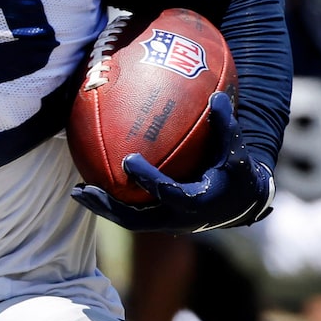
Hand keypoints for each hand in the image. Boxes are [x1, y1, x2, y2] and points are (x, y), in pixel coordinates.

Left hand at [71, 92, 272, 232]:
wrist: (242, 203)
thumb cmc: (238, 173)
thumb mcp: (236, 151)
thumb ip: (225, 125)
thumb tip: (218, 96)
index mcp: (197, 202)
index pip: (167, 192)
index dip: (147, 179)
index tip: (127, 160)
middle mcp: (178, 219)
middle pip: (135, 220)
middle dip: (108, 206)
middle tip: (84, 189)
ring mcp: (167, 224)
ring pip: (129, 221)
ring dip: (104, 208)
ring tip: (78, 191)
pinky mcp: (161, 222)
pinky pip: (132, 215)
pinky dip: (113, 204)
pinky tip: (93, 188)